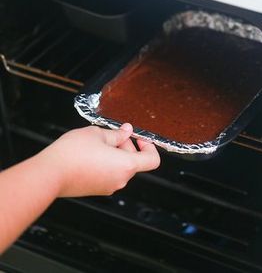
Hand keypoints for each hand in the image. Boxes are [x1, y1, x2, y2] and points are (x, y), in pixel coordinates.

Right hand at [34, 123, 159, 196]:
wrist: (49, 174)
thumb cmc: (72, 154)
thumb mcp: (97, 134)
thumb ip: (116, 133)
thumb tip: (126, 131)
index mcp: (126, 165)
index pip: (152, 160)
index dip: (149, 146)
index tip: (138, 138)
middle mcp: (121, 179)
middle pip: (135, 162)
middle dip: (126, 145)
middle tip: (113, 134)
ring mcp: (109, 187)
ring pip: (120, 167)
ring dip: (115, 154)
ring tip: (97, 142)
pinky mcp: (97, 189)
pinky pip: (109, 174)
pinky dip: (106, 163)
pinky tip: (90, 153)